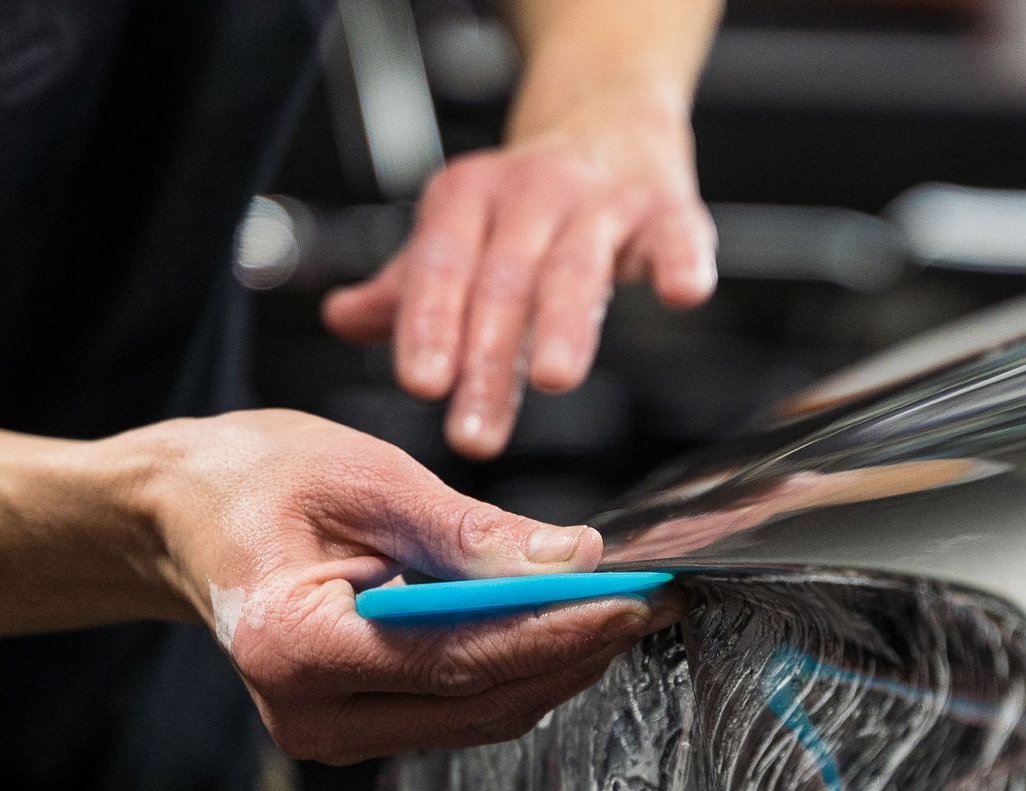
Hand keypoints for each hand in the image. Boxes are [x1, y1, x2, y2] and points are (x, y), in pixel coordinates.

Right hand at [133, 409, 678, 763]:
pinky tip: (564, 621)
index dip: (559, 634)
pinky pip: (460, 706)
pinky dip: (519, 666)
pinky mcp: (360, 726)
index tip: (636, 599)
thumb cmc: (256, 480)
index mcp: (295, 649)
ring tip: (624, 605)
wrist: (185, 515)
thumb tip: (573, 559)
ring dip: (558, 665)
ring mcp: (335, 733)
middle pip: (481, 702)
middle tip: (652, 599)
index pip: (459, 660)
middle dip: (576, 653)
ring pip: (480, 715)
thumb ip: (466, 530)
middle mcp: (312, 716)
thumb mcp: (362, 478)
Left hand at [321, 90, 717, 459]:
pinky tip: (682, 294)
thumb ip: (409, 288)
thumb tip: (342, 318)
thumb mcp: (459, 234)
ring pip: (578, 265)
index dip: (430, 325)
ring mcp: (601, 201)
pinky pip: (676, 235)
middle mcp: (531, 193)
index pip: (442, 268)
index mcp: (468, 199)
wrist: (609, 122)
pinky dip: (680, 262)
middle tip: (474, 433)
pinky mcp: (668, 209)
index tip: (422, 384)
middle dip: (489, 358)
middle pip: (505, 282)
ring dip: (565, 323)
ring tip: (554, 378)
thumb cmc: (529, 201)